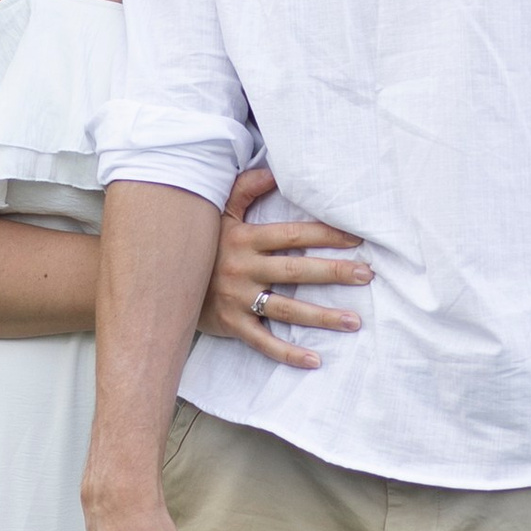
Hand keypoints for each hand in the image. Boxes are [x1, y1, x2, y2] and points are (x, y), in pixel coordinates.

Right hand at [198, 166, 368, 368]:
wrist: (163, 281)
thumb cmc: (203, 246)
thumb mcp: (218, 213)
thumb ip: (245, 189)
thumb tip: (274, 170)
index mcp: (245, 239)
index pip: (293, 235)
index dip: (326, 235)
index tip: (357, 239)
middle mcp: (243, 269)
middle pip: (296, 272)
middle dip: (334, 272)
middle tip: (367, 275)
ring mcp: (237, 300)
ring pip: (286, 310)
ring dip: (322, 317)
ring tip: (355, 321)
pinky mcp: (232, 325)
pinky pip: (263, 342)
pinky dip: (288, 354)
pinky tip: (315, 360)